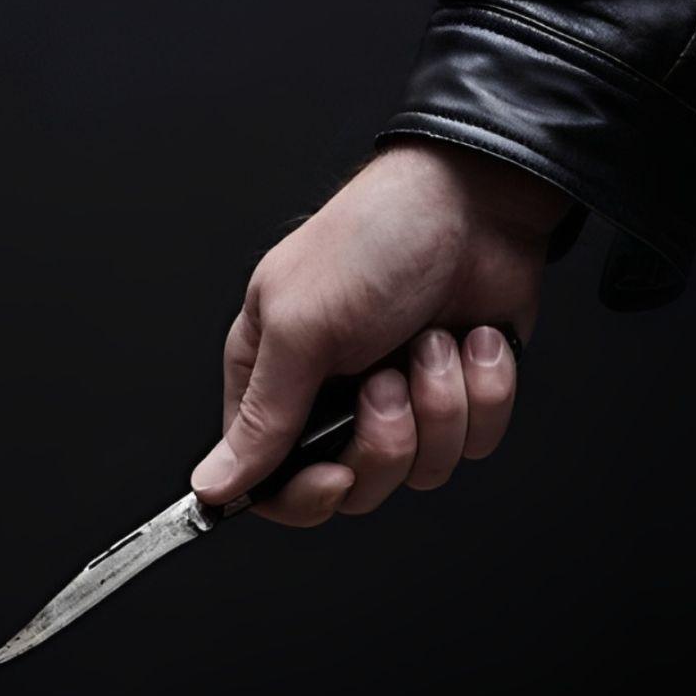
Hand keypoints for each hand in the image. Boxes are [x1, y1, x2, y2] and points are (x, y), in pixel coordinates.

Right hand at [190, 139, 571, 525]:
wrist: (477, 200)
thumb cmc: (377, 237)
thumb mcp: (301, 323)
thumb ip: (262, 415)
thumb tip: (212, 484)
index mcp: (278, 376)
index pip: (272, 481)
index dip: (305, 494)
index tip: (335, 474)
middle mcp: (338, 395)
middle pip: (357, 485)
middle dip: (385, 438)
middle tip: (387, 378)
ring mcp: (405, 397)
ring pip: (423, 469)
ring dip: (439, 403)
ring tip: (432, 340)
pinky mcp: (463, 392)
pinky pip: (477, 441)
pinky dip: (484, 391)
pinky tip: (474, 340)